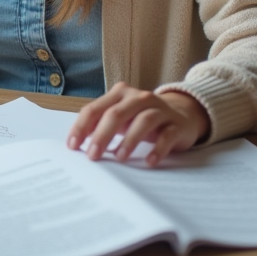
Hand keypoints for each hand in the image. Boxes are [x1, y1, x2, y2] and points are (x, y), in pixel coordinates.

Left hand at [65, 83, 210, 167]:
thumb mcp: (121, 116)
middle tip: (93, 155)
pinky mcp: (176, 124)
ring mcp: (160, 109)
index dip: (81, 127)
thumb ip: (100, 123)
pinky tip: (149, 161)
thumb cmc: (142, 116)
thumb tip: (77, 141)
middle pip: (116, 114)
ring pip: (143, 121)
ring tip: (119, 157)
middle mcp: (139, 98)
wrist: (183, 113)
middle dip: (102, 135)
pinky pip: (167, 136)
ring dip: (129, 141)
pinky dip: (158, 149)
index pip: (95, 109)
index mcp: (120, 94)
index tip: (73, 146)